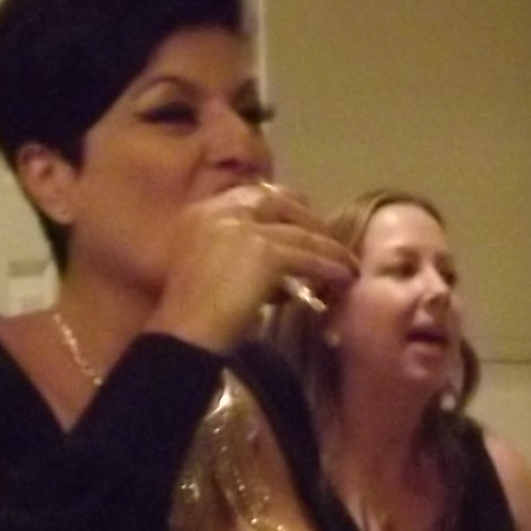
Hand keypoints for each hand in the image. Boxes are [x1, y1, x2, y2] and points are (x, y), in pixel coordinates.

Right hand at [151, 181, 356, 351]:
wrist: (184, 334)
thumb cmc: (193, 315)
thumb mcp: (210, 270)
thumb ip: (238, 256)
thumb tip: (285, 273)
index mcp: (201, 212)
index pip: (250, 195)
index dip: (280, 206)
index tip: (300, 221)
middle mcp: (221, 211)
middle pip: (277, 200)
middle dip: (307, 218)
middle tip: (328, 237)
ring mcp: (243, 227)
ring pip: (298, 231)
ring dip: (327, 247)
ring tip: (346, 263)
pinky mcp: (264, 252)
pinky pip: (307, 256)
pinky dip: (329, 266)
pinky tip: (344, 277)